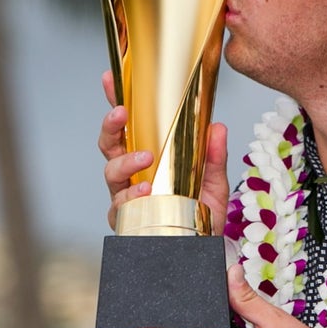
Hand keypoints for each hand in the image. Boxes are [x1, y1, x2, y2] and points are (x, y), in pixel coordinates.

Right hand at [97, 70, 230, 230]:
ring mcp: (127, 196)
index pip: (129, 124)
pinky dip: (131, 196)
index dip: (117, 100)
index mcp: (148, 154)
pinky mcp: (128, 220)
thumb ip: (214, 155)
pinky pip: (120, 206)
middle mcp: (132, 173)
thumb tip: (217, 127)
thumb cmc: (202, 211)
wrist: (204, 249)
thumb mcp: (214, 179)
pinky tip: (144, 191)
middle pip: (109, 144)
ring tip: (145, 157)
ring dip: (125, 161)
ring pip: (111, 172)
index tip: (112, 78)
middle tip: (121, 113)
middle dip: (111, 126)